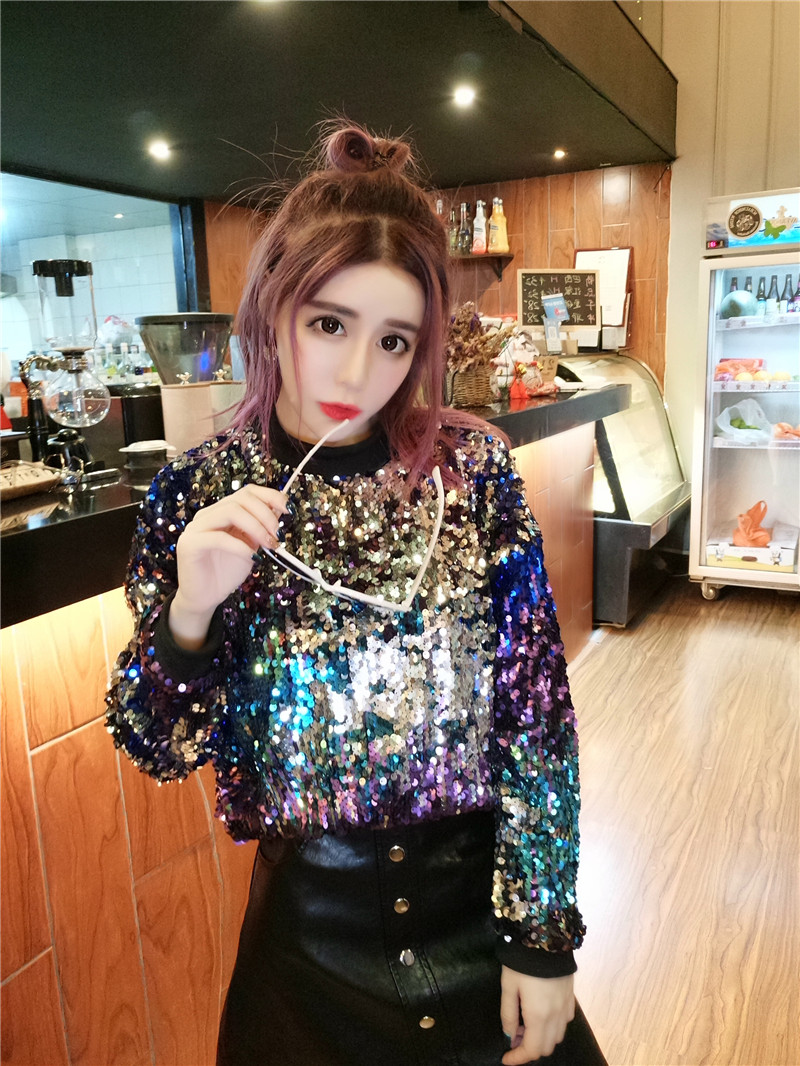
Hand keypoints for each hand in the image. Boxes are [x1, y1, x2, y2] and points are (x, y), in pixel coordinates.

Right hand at [170, 484, 287, 647]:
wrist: (205, 598)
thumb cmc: (226, 573)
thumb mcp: (251, 547)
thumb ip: (261, 529)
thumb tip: (280, 511)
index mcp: (222, 512)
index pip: (247, 492)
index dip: (269, 496)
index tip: (287, 509)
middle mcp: (208, 515)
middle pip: (240, 499)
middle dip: (265, 514)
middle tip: (277, 535)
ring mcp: (196, 528)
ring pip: (230, 511)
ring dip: (256, 527)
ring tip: (268, 544)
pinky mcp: (190, 544)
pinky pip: (218, 538)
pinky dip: (240, 546)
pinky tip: (252, 557)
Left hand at [500, 969, 574, 1063]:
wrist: (546, 937)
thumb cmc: (522, 961)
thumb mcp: (508, 986)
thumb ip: (508, 1014)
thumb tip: (509, 1035)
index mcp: (538, 1016)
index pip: (531, 1050)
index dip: (517, 1058)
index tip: (506, 1058)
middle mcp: (556, 1016)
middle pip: (546, 1048)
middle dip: (529, 1049)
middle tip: (514, 1037)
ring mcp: (566, 1007)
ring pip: (556, 1037)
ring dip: (541, 1039)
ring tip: (525, 1025)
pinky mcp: (571, 998)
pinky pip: (564, 1023)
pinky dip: (553, 1027)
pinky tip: (541, 1015)